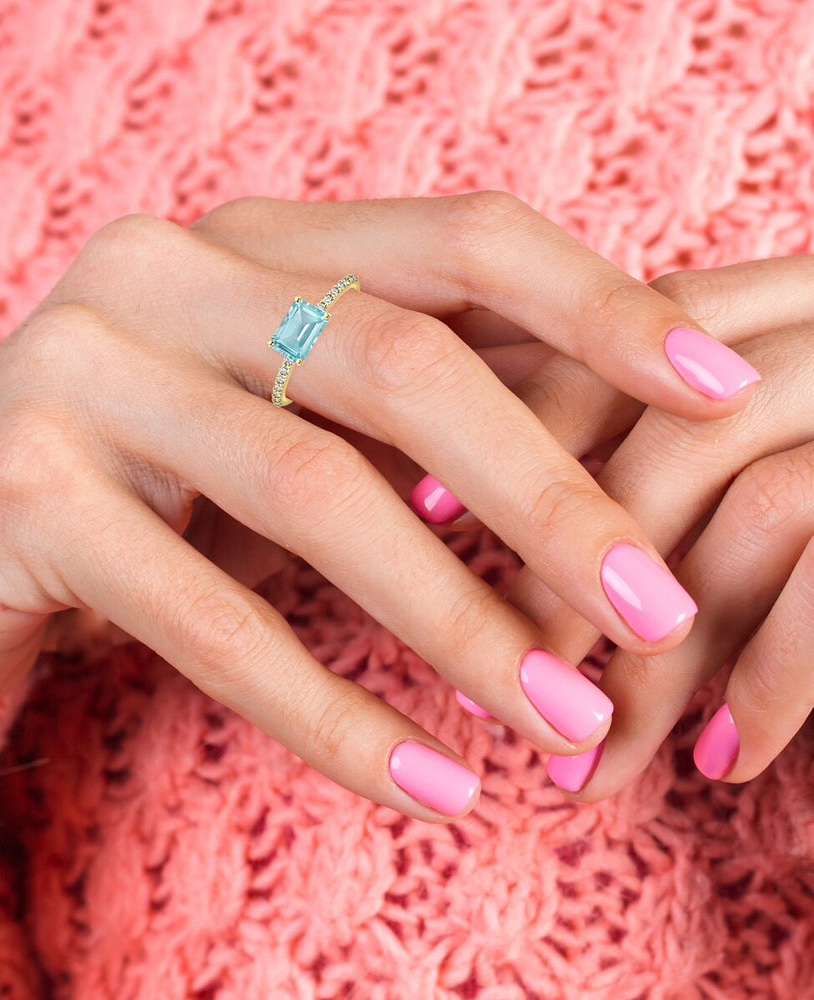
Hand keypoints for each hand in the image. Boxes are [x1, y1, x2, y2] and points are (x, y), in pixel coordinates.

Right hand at [0, 194, 748, 820]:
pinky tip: (425, 782)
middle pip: (402, 363)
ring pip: (317, 494)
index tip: (719, 395)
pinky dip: (331, 710)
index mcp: (240, 242)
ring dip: (460, 623)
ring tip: (565, 720)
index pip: (458, 241)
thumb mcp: (254, 428)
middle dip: (551, 495)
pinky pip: (214, 618)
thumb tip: (571, 466)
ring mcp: (79, 368)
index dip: (600, 308)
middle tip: (658, 612)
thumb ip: (378, 421)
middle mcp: (158, 274)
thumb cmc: (111, 489)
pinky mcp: (20, 486)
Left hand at [498, 255, 813, 794]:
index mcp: (784, 302)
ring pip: (755, 513)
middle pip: (672, 433)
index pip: (618, 327)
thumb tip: (475, 502)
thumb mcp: (751, 430)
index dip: (517, 417)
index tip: (424, 509)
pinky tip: (721, 766)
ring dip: (660, 657)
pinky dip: (775, 685)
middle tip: (509, 679)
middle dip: (573, 567)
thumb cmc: (811, 472)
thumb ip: (648, 438)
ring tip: (596, 762)